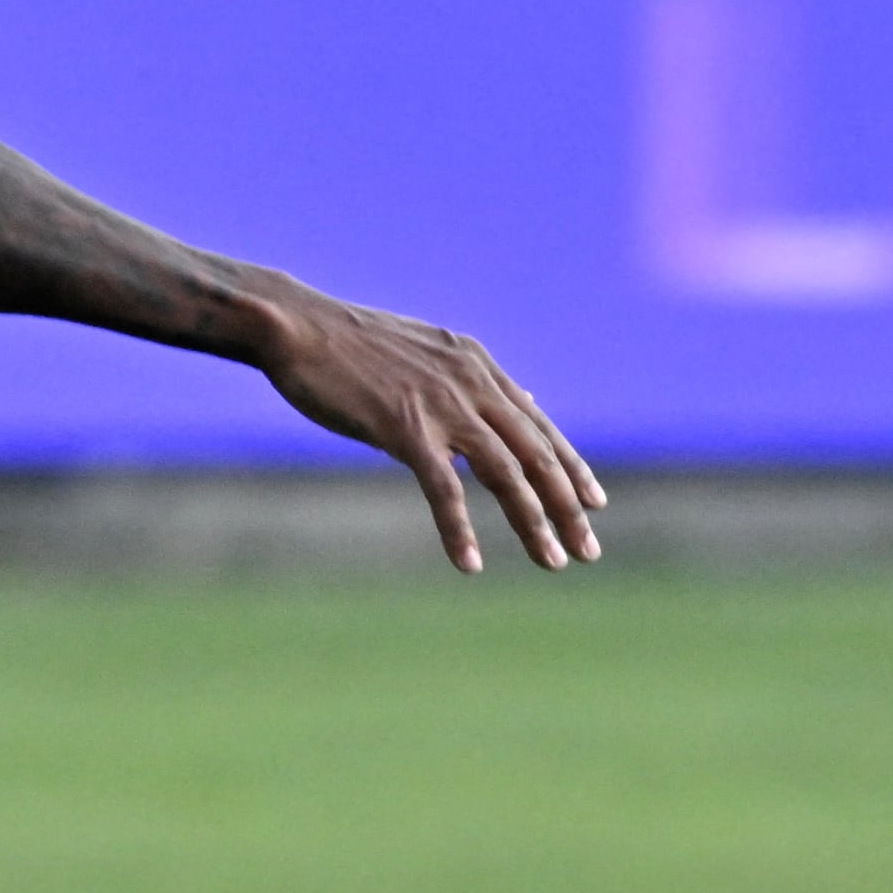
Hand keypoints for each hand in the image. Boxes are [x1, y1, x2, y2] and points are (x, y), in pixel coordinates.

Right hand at [240, 284, 605, 572]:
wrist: (298, 328)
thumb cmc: (346, 344)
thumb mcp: (424, 353)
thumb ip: (466, 382)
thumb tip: (511, 405)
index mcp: (477, 367)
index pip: (539, 426)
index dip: (571, 467)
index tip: (594, 503)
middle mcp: (473, 385)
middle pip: (536, 455)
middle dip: (567, 507)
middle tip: (588, 550)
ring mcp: (442, 407)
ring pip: (506, 474)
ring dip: (533, 523)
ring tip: (552, 562)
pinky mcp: (405, 430)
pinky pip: (444, 489)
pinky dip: (459, 530)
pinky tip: (470, 563)